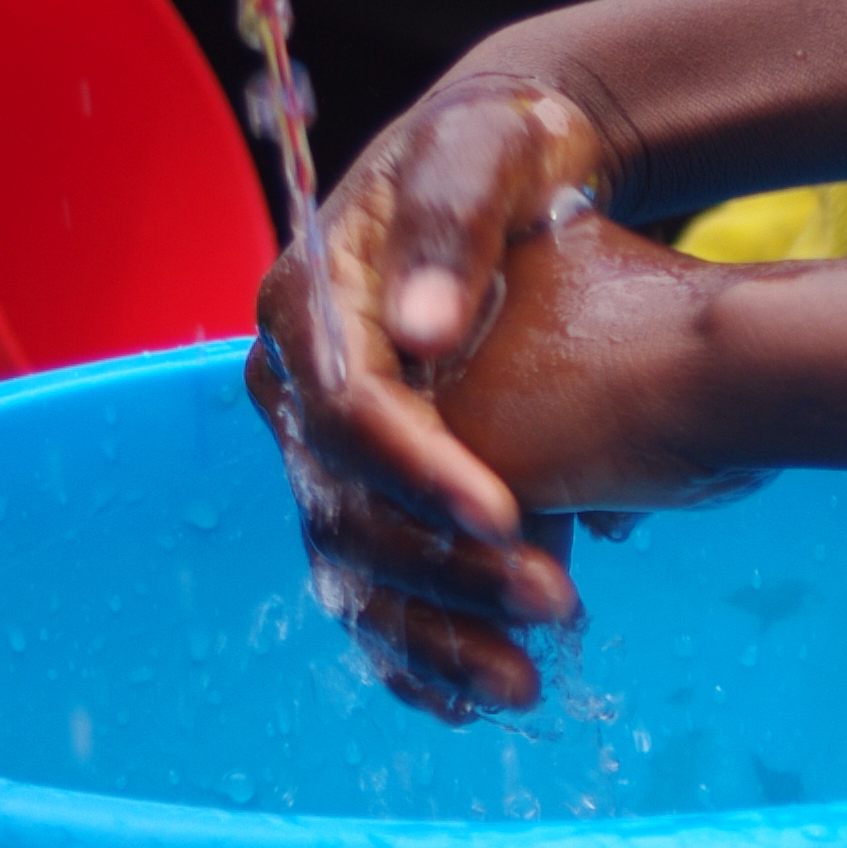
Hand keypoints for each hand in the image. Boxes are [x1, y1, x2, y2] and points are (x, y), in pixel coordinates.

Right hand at [249, 76, 751, 716]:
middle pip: (346, 501)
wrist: (516, 162)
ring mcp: (326, 440)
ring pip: (355, 559)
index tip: (508, 514)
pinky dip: (415, 644)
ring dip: (435, 631)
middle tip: (549, 605)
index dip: (421, 471)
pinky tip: (471, 701)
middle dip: (444, 565)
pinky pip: (369, 579)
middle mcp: (297, 378)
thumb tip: (423, 329)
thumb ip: (452, 228)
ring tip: (523, 689)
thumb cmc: (504, 145)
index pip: (347, 407)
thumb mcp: (485, 154)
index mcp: (309, 299)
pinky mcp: (365, 479)